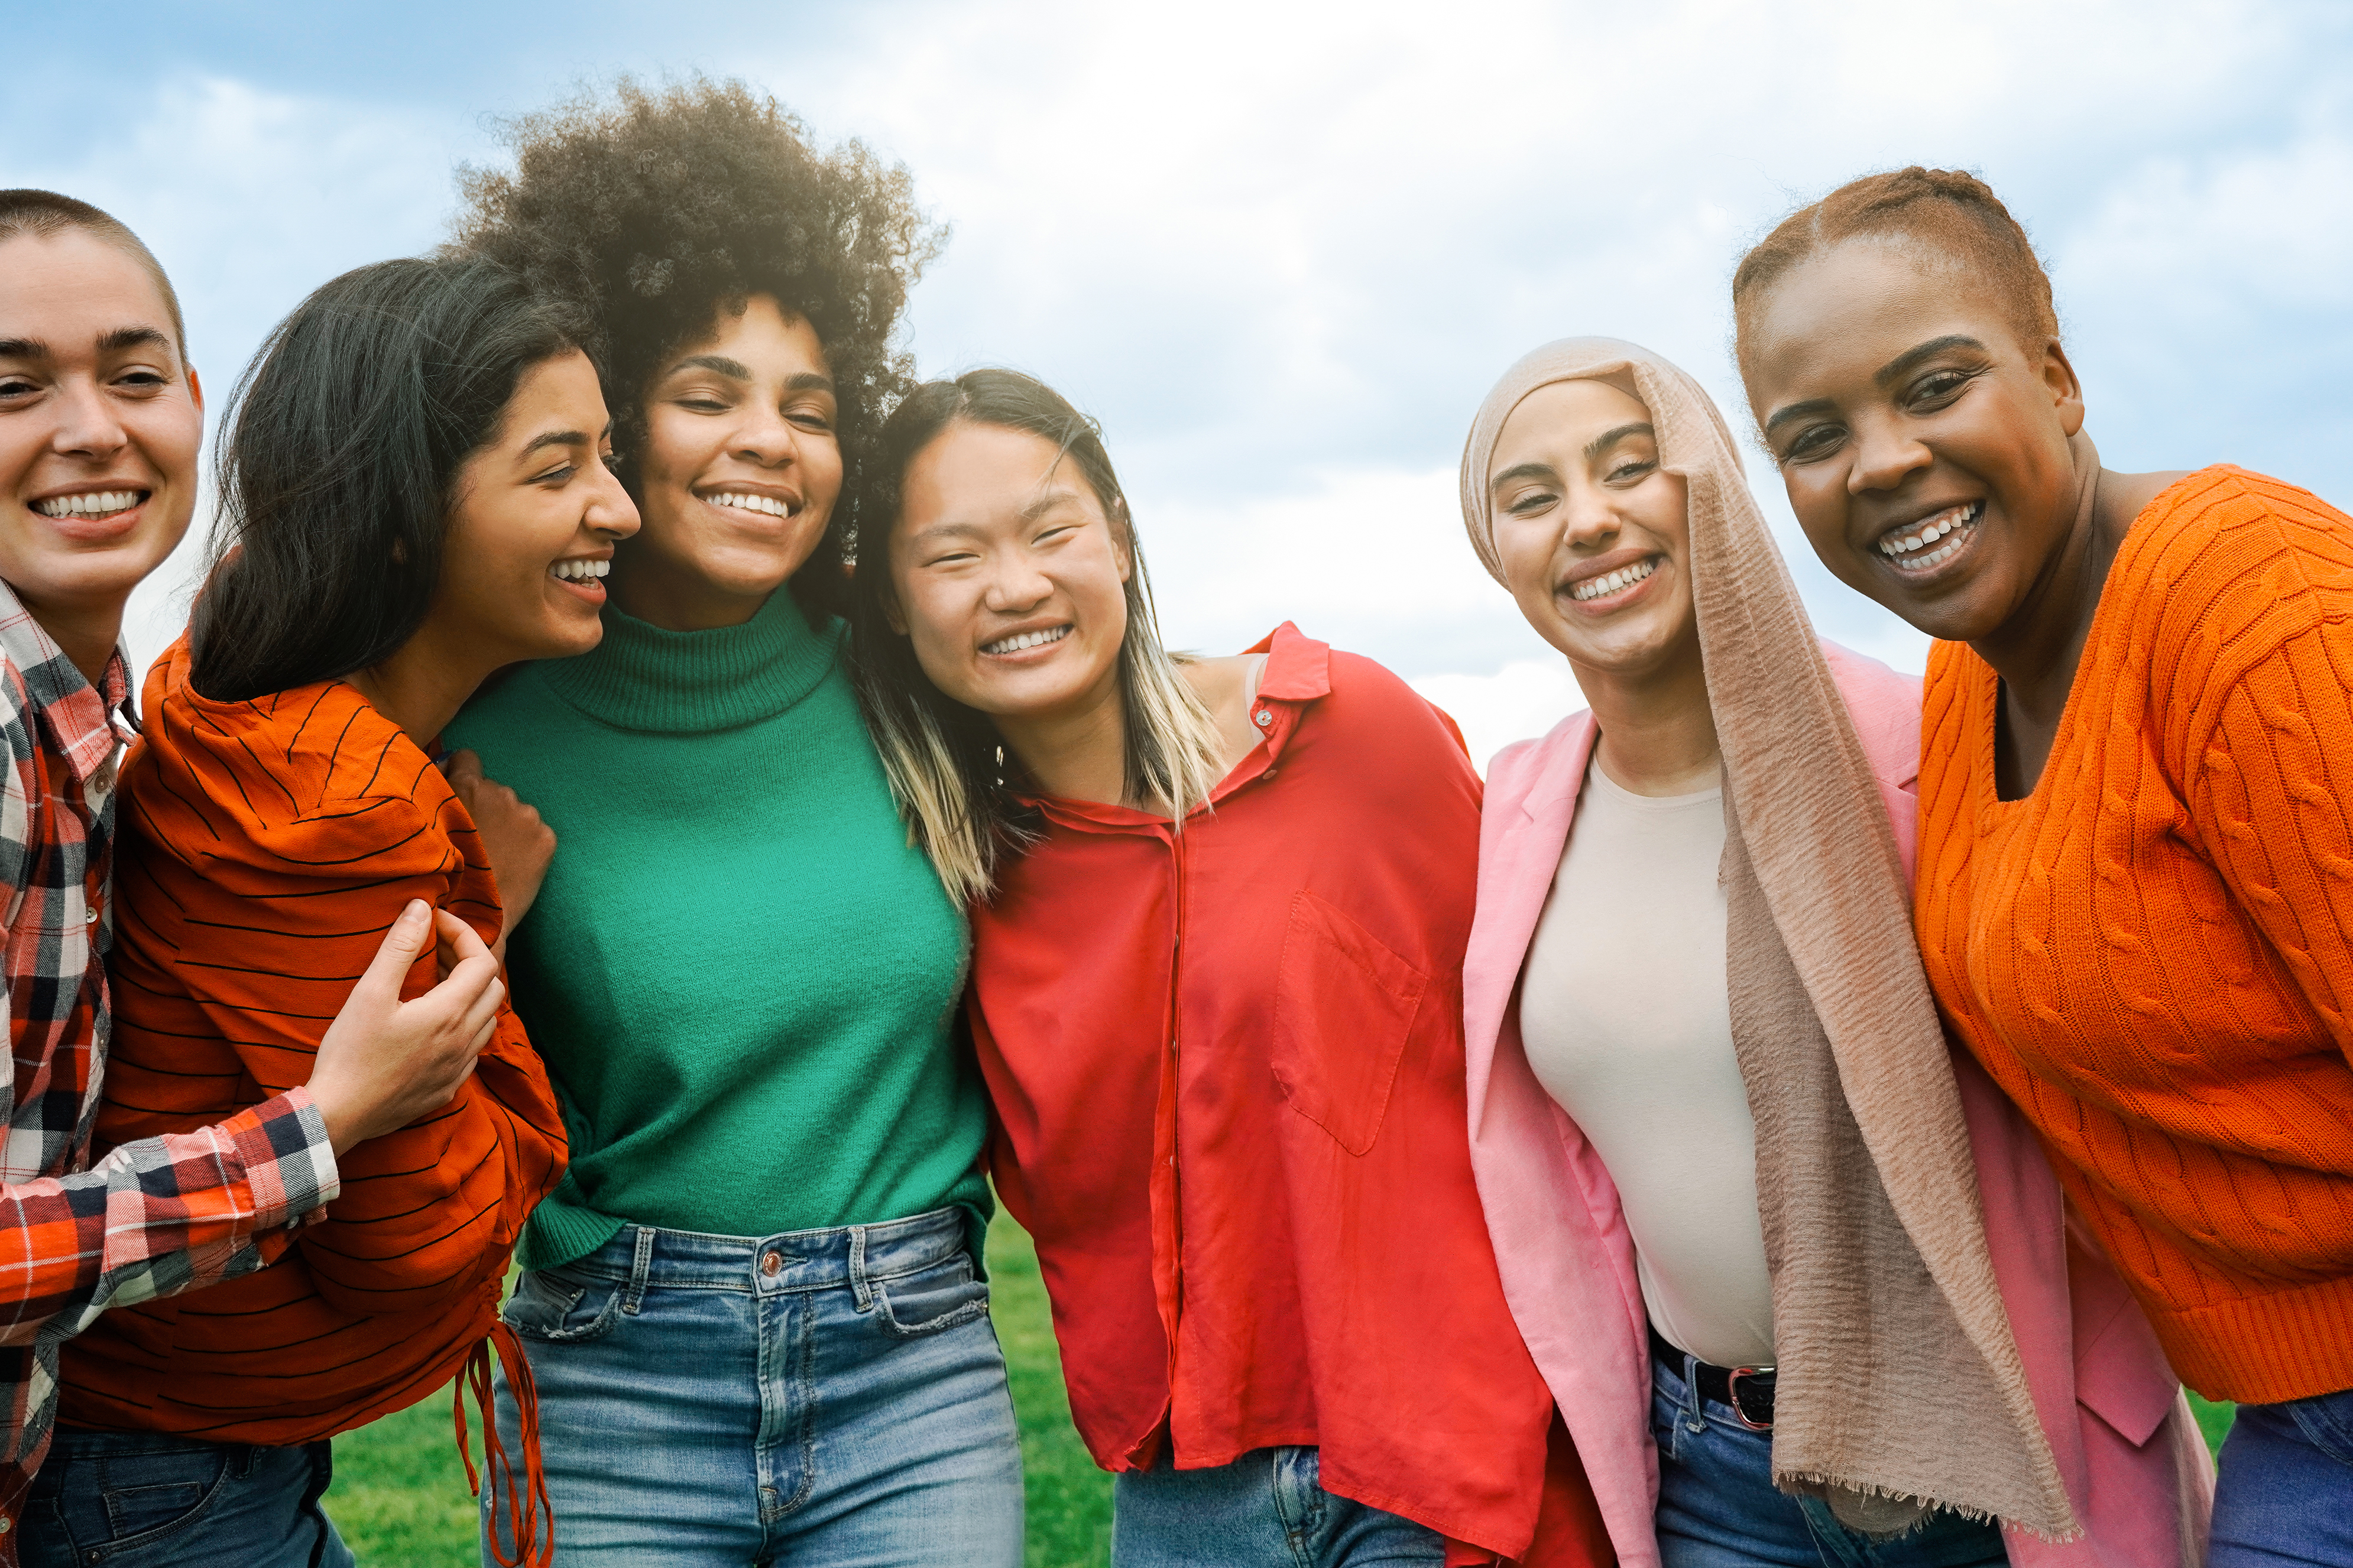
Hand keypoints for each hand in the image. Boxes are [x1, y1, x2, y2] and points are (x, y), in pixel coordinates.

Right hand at [306, 900, 505, 1153]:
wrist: (339, 1115)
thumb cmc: (350, 1053)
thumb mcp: (370, 993)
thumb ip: (400, 947)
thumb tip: (421, 908)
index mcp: (450, 1014)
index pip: (483, 961)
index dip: (465, 934)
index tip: (435, 923)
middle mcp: (464, 1041)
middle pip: (492, 987)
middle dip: (470, 961)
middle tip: (435, 951)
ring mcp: (459, 1068)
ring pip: (487, 1019)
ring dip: (470, 994)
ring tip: (434, 982)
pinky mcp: (447, 1088)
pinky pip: (472, 1049)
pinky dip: (463, 1025)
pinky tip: (432, 1023)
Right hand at [445, 749, 554, 956]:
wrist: (473, 919)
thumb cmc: (441, 876)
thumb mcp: (428, 830)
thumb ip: (437, 799)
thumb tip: (442, 772)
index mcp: (466, 787)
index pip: (467, 757)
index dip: (461, 772)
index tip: (460, 792)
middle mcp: (499, 793)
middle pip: (493, 789)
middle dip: (485, 807)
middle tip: (474, 839)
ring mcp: (527, 815)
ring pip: (515, 810)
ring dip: (506, 825)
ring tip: (492, 856)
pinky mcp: (546, 837)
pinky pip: (535, 831)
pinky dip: (526, 844)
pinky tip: (511, 864)